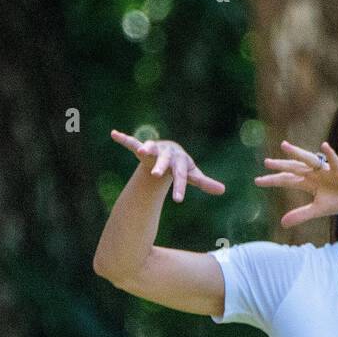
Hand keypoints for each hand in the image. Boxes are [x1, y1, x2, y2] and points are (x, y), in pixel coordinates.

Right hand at [110, 130, 225, 201]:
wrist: (172, 152)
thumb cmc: (182, 167)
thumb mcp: (193, 175)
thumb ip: (205, 182)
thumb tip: (223, 190)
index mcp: (180, 162)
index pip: (181, 177)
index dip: (180, 188)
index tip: (178, 201)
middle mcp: (167, 154)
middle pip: (164, 161)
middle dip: (160, 167)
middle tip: (156, 175)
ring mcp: (155, 149)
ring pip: (150, 149)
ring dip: (145, 148)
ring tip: (140, 151)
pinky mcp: (143, 147)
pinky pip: (132, 142)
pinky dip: (124, 139)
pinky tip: (114, 134)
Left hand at [255, 140, 337, 227]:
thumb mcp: (318, 210)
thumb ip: (300, 215)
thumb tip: (282, 223)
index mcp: (308, 182)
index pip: (287, 180)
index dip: (273, 181)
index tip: (257, 181)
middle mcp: (314, 173)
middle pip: (294, 168)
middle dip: (280, 166)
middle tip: (266, 163)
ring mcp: (326, 170)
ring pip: (309, 160)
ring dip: (297, 153)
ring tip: (285, 146)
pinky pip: (333, 161)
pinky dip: (329, 154)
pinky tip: (323, 146)